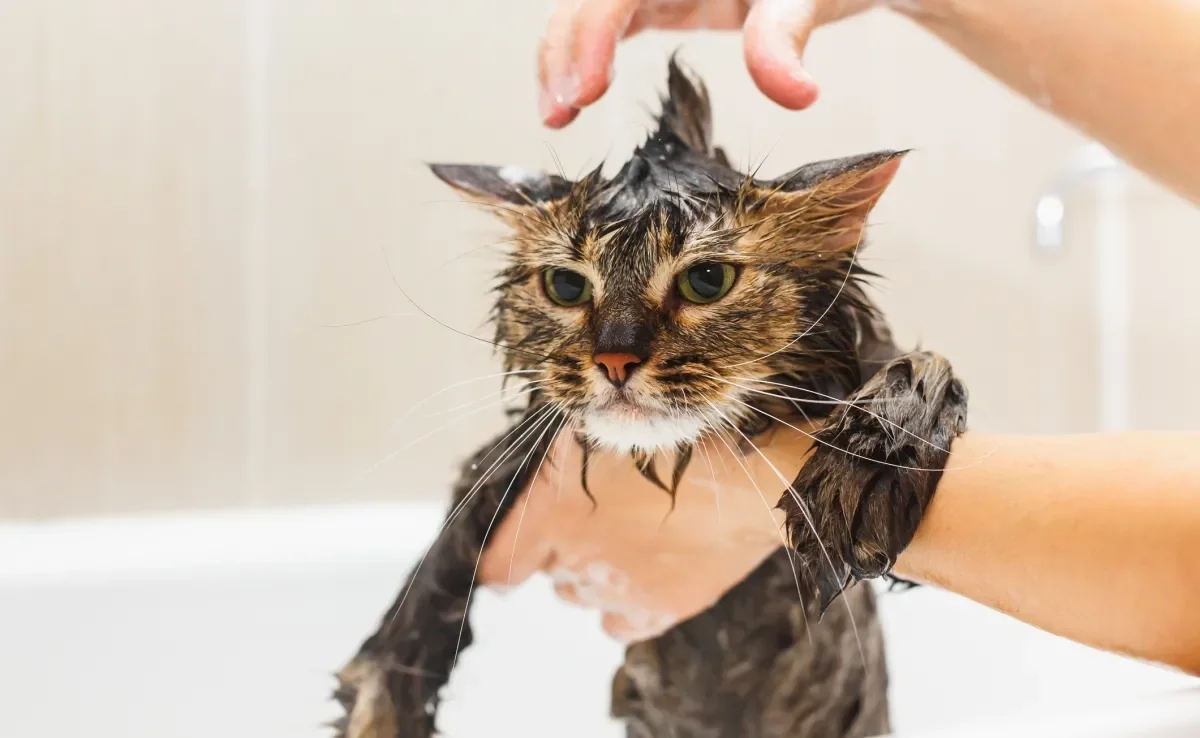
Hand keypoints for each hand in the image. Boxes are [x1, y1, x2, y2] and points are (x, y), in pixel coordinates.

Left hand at [478, 422, 815, 642]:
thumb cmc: (675, 434)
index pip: (501, 566)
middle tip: (598, 516)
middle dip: (563, 550)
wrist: (748, 473)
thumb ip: (561, 464)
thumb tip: (544, 481)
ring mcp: (619, 590)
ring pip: (582, 597)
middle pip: (550, 573)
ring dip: (593, 575)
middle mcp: (577, 560)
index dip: (502, 564)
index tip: (508, 562)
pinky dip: (623, 606)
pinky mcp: (662, 608)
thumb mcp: (602, 428)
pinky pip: (620, 625)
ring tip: (628, 541)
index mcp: (553, 514)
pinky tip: (643, 577)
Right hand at [537, 0, 892, 127]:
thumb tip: (794, 94)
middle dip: (563, 51)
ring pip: (582, 9)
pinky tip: (575, 98)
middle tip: (562, 113)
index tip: (587, 92)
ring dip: (561, 59)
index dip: (592, 35)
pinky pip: (602, 22)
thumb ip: (785, 38)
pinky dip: (582, 58)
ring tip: (555, 116)